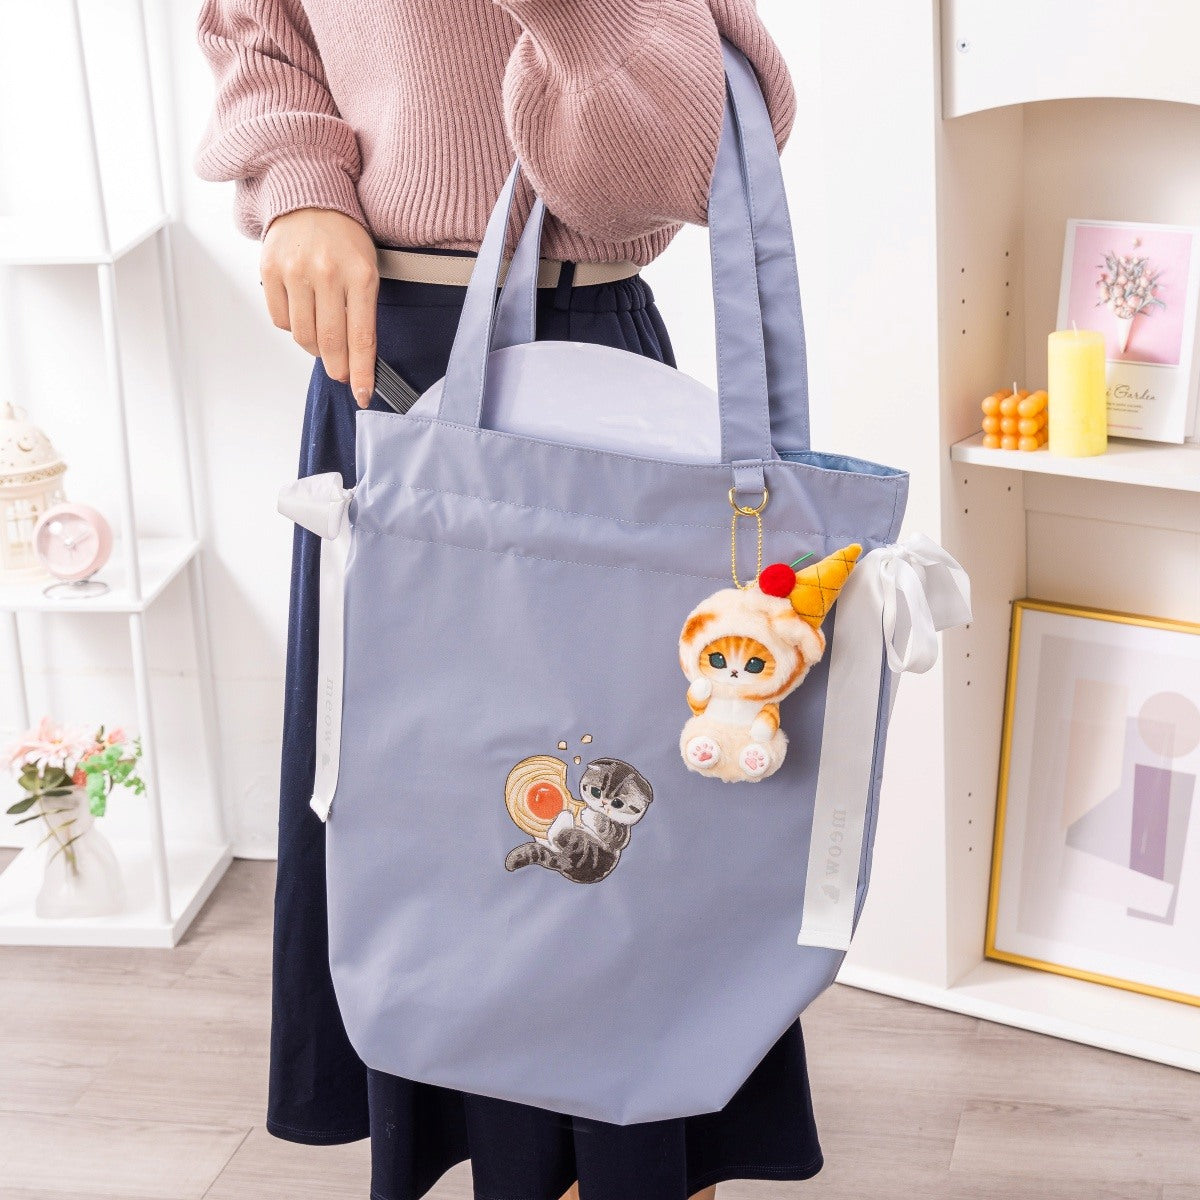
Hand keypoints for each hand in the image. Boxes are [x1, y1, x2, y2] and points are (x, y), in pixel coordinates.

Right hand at [260, 208, 378, 406]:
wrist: (309, 197)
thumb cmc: (344, 239)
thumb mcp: (367, 269)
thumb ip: (363, 310)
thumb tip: (356, 358)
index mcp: (361, 274)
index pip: (361, 337)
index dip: (362, 372)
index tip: (362, 393)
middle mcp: (327, 273)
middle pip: (330, 342)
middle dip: (337, 367)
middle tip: (341, 374)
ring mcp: (295, 271)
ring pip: (302, 335)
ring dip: (314, 347)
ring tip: (323, 338)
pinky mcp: (270, 270)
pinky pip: (280, 320)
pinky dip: (292, 327)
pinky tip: (302, 314)